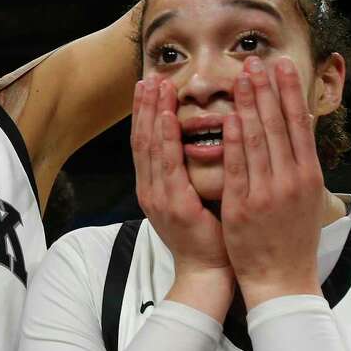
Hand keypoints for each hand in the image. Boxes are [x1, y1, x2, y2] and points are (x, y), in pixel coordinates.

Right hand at [132, 76, 233, 321]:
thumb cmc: (209, 236)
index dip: (146, 113)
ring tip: (156, 87)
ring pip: (151, 147)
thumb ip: (189, 172)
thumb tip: (197, 142)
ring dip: (153, 114)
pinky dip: (166, 139)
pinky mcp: (173, 205)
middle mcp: (150, 189)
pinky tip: (169, 119)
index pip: (147, 142)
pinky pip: (168, 166)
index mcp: (156, 187)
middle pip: (142, 139)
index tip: (150, 86)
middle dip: (145, 106)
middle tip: (149, 77)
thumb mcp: (193, 198)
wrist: (208, 273)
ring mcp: (158, 197)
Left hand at [221, 57, 326, 307]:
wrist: (282, 280)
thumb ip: (298, 166)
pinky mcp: (244, 207)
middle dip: (268, 89)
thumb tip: (296, 133)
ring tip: (242, 77)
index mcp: (308, 176)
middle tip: (257, 60)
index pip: (299, 125)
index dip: (290, 93)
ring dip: (250, 105)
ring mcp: (268, 193)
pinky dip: (235, 141)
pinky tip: (231, 117)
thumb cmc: (291, 239)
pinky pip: (239, 168)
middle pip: (280, 126)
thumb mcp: (304, 198)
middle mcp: (291, 180)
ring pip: (259, 140)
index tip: (282, 65)